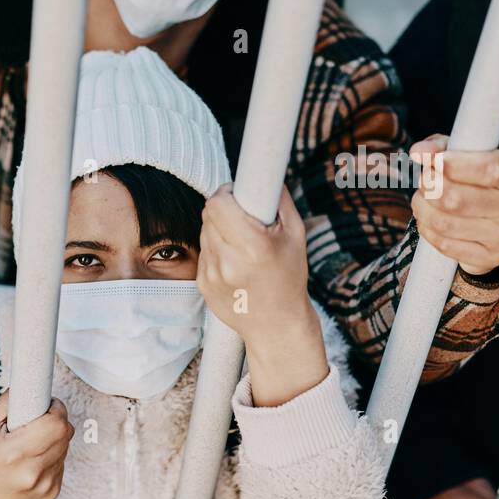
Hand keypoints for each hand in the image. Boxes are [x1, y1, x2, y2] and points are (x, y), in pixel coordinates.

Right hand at [0, 392, 73, 498]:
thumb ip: (6, 405)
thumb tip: (26, 384)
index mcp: (12, 454)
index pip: (56, 423)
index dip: (55, 409)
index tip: (46, 405)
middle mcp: (32, 471)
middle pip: (65, 432)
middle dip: (54, 420)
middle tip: (36, 422)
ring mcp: (46, 484)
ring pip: (66, 446)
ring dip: (54, 438)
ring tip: (30, 445)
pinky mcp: (54, 492)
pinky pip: (62, 462)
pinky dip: (51, 456)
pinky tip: (32, 462)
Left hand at [198, 185, 328, 406]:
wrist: (276, 325)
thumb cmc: (289, 278)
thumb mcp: (296, 236)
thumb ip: (279, 200)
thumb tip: (265, 173)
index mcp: (253, 248)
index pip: (217, 204)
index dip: (225, 193)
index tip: (236, 193)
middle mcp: (228, 262)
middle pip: (208, 215)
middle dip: (223, 209)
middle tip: (242, 216)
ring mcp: (211, 275)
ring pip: (204, 232)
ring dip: (218, 230)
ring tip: (241, 244)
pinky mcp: (201, 284)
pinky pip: (203, 252)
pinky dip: (216, 250)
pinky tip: (235, 262)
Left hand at [410, 135, 498, 276]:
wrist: (483, 220)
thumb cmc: (468, 178)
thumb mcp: (458, 154)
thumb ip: (438, 148)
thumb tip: (420, 152)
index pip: (491, 170)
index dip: (456, 166)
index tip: (433, 162)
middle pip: (456, 199)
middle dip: (429, 188)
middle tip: (424, 181)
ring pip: (444, 223)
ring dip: (422, 208)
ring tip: (423, 199)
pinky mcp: (491, 257)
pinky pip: (444, 244)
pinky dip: (426, 230)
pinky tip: (429, 220)